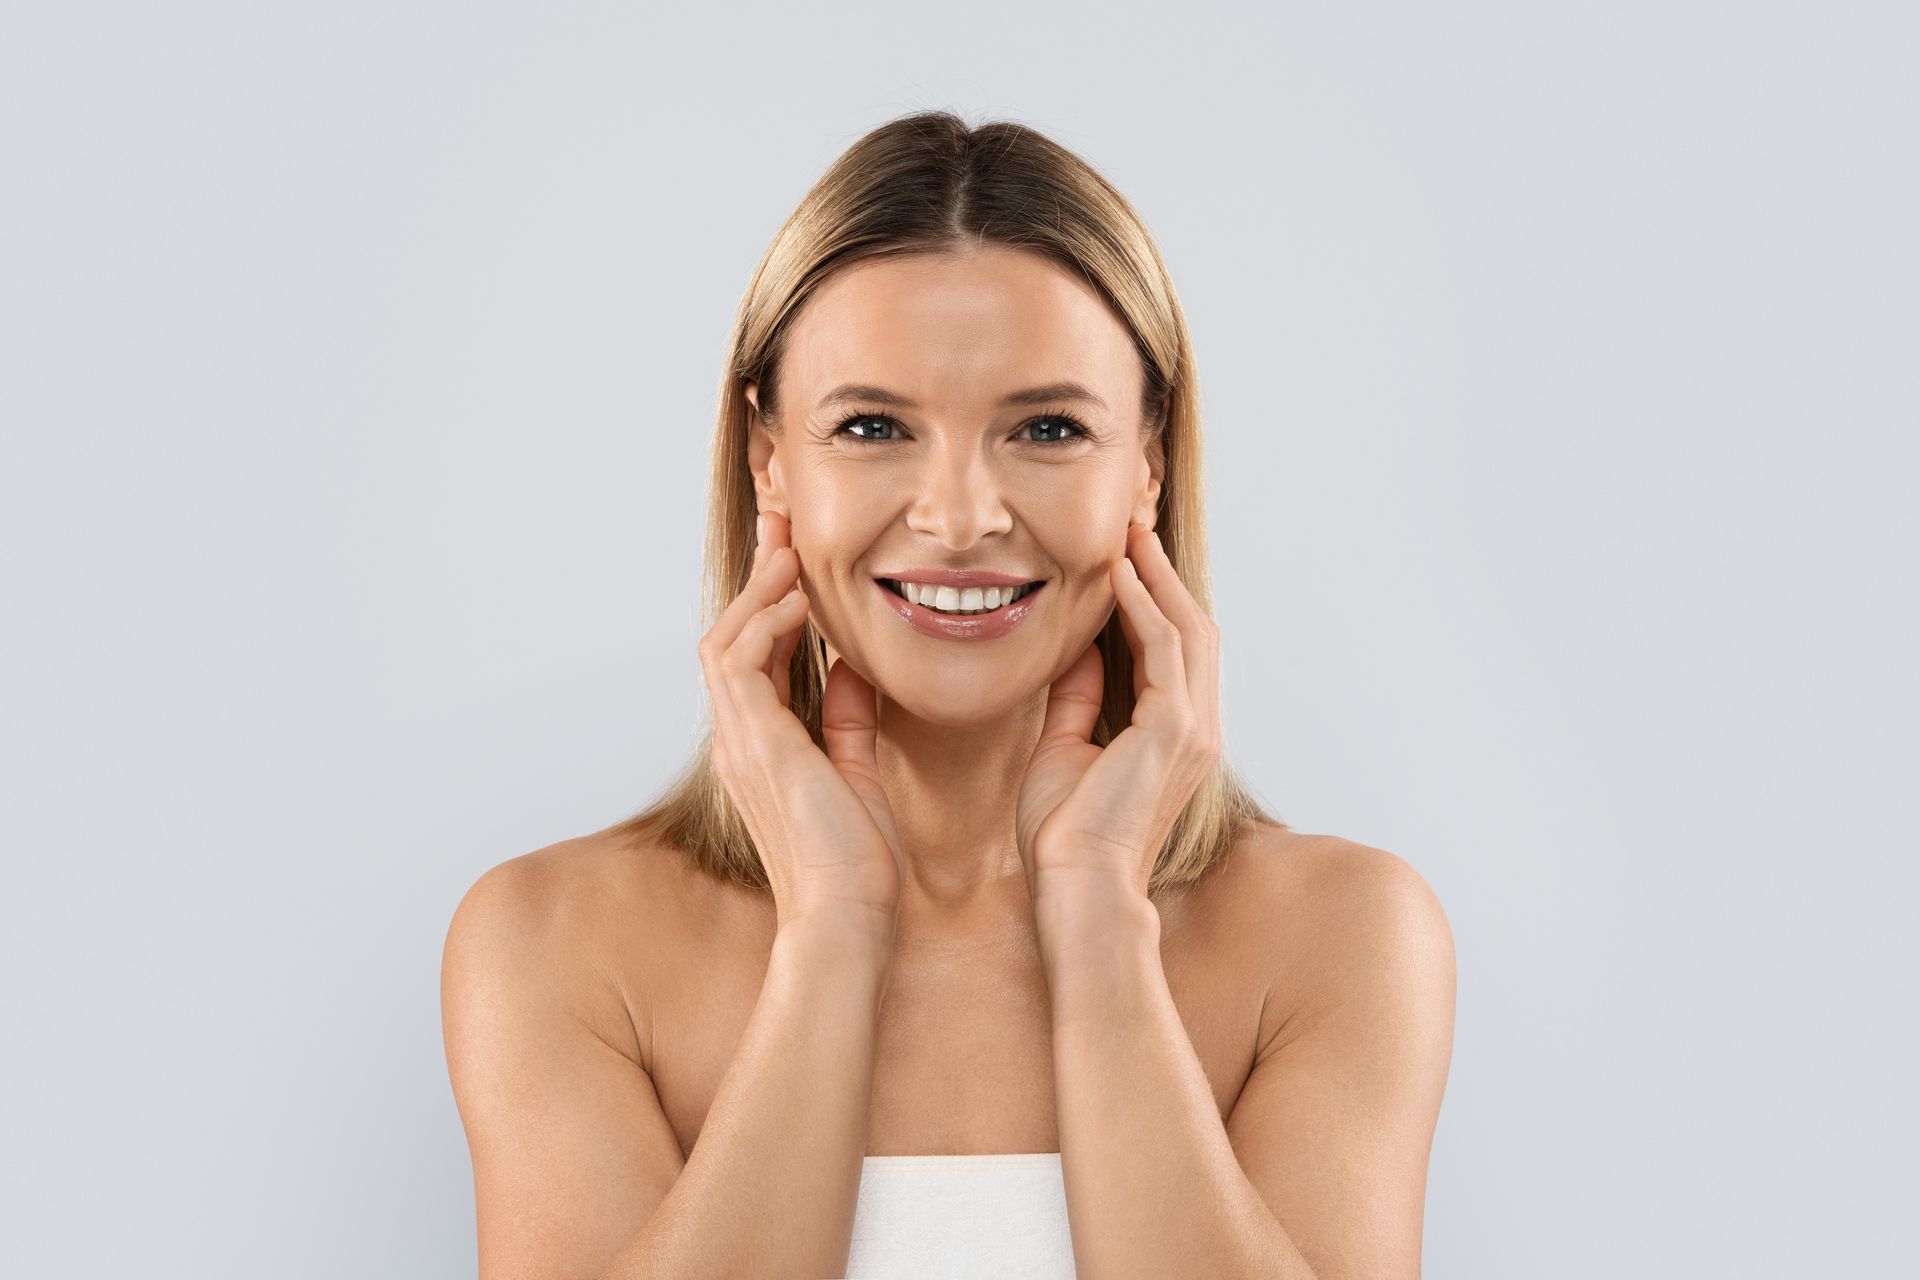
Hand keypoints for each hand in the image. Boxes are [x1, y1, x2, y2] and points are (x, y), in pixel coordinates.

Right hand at [698, 511, 906, 939]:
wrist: (848, 916)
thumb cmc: (858, 863)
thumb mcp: (856, 770)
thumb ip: (848, 718)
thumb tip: (854, 666)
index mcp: (761, 748)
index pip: (755, 657)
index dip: (770, 604)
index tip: (793, 559)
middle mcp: (739, 741)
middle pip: (729, 636)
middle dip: (755, 578)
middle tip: (781, 526)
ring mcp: (739, 743)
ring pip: (725, 640)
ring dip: (757, 590)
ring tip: (790, 549)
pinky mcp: (754, 743)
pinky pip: (739, 660)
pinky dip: (762, 622)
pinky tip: (796, 598)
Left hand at [1015, 521, 1222, 908]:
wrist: (1077, 885)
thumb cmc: (1066, 834)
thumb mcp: (1065, 747)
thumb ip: (1078, 697)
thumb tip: (1078, 650)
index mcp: (1178, 737)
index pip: (1176, 651)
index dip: (1155, 600)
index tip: (1126, 559)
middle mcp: (1198, 729)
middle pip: (1194, 629)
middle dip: (1165, 575)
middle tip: (1133, 528)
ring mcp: (1194, 728)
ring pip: (1188, 629)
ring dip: (1158, 577)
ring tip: (1129, 535)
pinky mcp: (1175, 729)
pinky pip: (1165, 648)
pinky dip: (1145, 606)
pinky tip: (1119, 576)